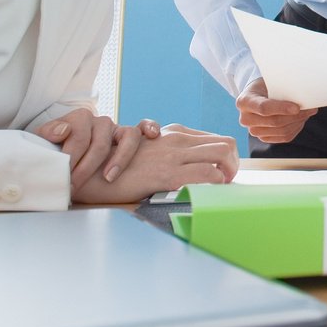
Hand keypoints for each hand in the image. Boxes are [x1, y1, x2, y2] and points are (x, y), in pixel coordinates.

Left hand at [35, 109, 157, 186]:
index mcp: (79, 118)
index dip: (71, 157)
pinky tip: (152, 136)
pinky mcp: (130, 136)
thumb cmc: (55, 151)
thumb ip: (48, 134)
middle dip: (86, 167)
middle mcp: (99, 121)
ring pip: (127, 136)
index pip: (78, 135)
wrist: (61, 152)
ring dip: (120, 158)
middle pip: (100, 142)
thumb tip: (62, 132)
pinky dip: (150, 127)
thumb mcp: (45, 142)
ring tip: (109, 177)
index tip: (64, 176)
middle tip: (76, 185)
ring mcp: (116, 128)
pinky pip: (144, 127)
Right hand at [71, 125, 239, 203]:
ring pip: (222, 154)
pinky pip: (206, 174)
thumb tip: (193, 165)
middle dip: (234, 164)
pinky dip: (215, 184)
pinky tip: (206, 194)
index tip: (222, 174)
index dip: (227, 158)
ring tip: (219, 187)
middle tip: (226, 182)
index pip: (217, 138)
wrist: (92, 173)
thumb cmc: (119, 167)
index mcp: (174, 132)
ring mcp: (173, 155)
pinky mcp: (167, 174)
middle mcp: (177, 138)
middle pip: (227, 143)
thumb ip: (169, 151)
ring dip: (228, 173)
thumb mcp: (148, 151)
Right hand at [236, 77, 317, 143]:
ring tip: (308, 113)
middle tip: (310, 108)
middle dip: (295, 116)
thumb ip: (281, 87)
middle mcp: (245, 119)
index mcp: (244, 101)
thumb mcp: (269, 81)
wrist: (259, 95)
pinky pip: (284, 137)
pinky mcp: (264, 138)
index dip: (281, 108)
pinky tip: (301, 120)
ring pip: (281, 131)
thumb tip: (304, 94)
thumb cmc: (266, 85)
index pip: (264, 108)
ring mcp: (253, 131)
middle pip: (274, 122)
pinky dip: (296, 129)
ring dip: (298, 122)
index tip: (297, 107)